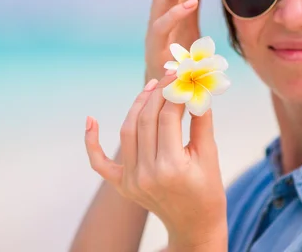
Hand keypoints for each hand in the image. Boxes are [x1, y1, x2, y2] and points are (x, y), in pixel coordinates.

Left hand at [84, 73, 227, 250]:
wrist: (194, 225)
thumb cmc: (208, 190)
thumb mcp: (210, 155)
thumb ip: (201, 121)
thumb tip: (194, 88)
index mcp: (173, 168)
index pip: (168, 117)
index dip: (174, 92)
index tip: (180, 77)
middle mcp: (147, 174)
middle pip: (145, 120)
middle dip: (156, 94)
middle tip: (166, 77)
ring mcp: (130, 181)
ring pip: (127, 132)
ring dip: (137, 106)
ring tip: (150, 88)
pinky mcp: (121, 185)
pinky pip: (99, 162)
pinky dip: (92, 142)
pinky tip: (90, 119)